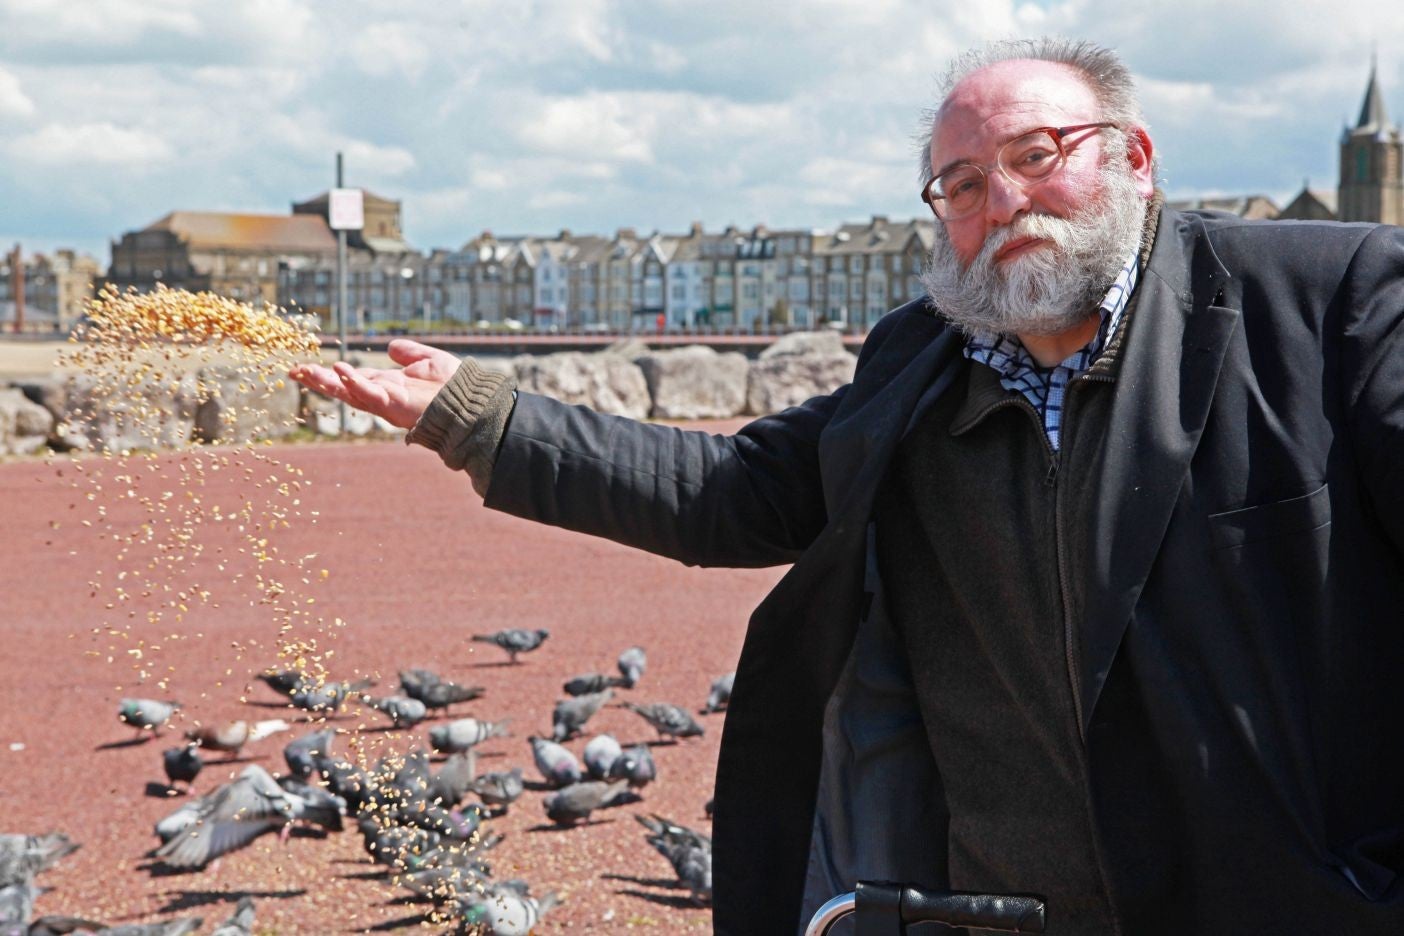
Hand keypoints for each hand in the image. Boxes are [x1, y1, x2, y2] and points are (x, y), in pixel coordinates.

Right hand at [289, 339, 461, 428]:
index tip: (305, 367)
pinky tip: (340, 370)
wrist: (474, 402)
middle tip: (294, 371)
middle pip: (344, 388)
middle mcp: (383, 396)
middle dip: (319, 381)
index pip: (353, 379)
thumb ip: (409, 354)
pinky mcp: (396, 404)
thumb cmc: (457, 386)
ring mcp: (388, 402)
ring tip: (306, 371)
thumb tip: (391, 347)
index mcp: (388, 386)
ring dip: (328, 382)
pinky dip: (355, 382)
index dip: (330, 374)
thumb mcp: (429, 361)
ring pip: (351, 392)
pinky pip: (371, 393)